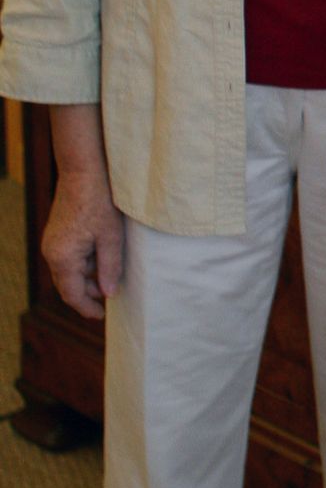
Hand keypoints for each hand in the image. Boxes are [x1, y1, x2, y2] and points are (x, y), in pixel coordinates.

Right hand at [43, 167, 125, 318]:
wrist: (83, 171)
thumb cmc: (99, 202)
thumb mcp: (111, 237)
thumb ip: (109, 268)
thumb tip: (108, 293)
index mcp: (62, 258)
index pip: (72, 294)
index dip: (87, 308)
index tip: (102, 316)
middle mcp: (51, 252)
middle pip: (67, 285)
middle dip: (88, 294)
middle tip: (110, 298)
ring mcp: (52, 242)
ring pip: (69, 271)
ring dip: (87, 278)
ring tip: (110, 277)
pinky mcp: (57, 234)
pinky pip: (68, 257)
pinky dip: (84, 264)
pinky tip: (101, 258)